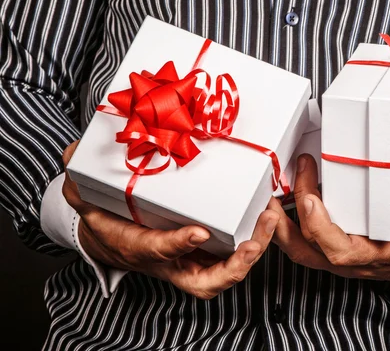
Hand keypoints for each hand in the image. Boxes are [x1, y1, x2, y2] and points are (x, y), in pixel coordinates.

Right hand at [62, 141, 278, 298]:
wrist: (115, 237)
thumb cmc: (107, 220)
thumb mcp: (86, 200)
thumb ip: (80, 180)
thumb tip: (73, 155)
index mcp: (140, 249)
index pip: (157, 252)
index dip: (176, 246)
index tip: (196, 232)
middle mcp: (172, 262)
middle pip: (207, 281)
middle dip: (234, 266)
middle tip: (253, 243)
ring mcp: (193, 260)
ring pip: (228, 271)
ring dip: (254, 250)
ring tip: (270, 220)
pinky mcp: (208, 250)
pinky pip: (236, 253)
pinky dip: (255, 238)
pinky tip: (268, 214)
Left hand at [271, 155, 389, 283]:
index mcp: (383, 252)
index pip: (342, 250)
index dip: (320, 227)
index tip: (310, 196)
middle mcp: (356, 259)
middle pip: (309, 249)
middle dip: (291, 213)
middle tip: (294, 174)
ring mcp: (342, 256)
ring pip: (299, 249)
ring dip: (278, 223)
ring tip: (269, 189)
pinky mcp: (335, 247)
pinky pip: (302, 242)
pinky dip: (285, 223)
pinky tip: (279, 198)